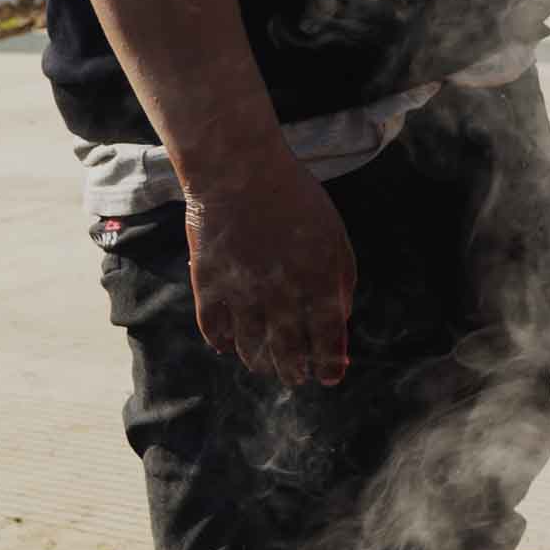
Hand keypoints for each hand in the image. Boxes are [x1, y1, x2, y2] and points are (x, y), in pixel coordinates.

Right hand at [184, 152, 356, 386]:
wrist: (239, 171)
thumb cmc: (296, 201)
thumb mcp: (335, 237)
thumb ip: (340, 280)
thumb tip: (339, 320)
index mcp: (318, 279)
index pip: (327, 337)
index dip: (329, 362)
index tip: (329, 377)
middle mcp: (280, 291)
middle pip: (288, 349)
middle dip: (295, 371)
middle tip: (297, 379)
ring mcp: (241, 290)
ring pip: (249, 345)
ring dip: (260, 362)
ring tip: (267, 368)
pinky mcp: (208, 283)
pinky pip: (213, 328)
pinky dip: (222, 342)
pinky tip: (229, 347)